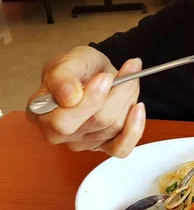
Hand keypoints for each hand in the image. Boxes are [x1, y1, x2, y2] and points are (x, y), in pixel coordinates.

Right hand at [26, 46, 144, 157]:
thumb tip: (69, 97)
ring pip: (113, 127)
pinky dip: (135, 129)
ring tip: (128, 78)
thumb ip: (63, 76)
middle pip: (95, 122)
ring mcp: (82, 142)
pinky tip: (138, 108)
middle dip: (116, 95)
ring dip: (127, 99)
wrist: (95, 73)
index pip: (62, 121)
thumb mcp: (68, 61)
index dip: (90, 100)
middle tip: (123, 74)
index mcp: (40, 112)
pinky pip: (122, 148)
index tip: (105, 77)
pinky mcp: (103, 147)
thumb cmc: (78, 69)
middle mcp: (57, 133)